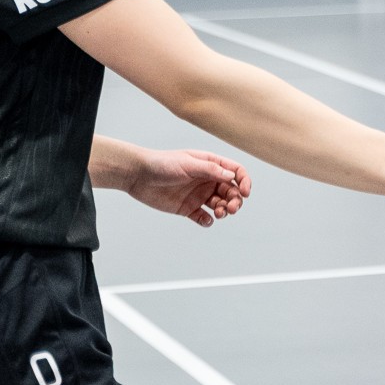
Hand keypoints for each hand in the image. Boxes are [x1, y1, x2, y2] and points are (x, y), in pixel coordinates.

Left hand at [125, 147, 251, 226]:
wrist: (138, 175)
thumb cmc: (162, 163)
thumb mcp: (188, 163)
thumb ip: (210, 170)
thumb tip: (232, 177)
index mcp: (210, 165)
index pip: (235, 172)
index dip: (244, 181)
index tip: (245, 192)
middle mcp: (207, 180)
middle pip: (231, 191)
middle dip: (236, 200)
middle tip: (231, 208)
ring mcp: (198, 195)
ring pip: (220, 205)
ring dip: (224, 210)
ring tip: (219, 213)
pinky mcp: (187, 208)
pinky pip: (203, 217)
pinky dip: (208, 221)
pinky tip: (206, 219)